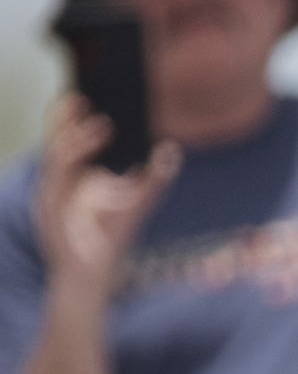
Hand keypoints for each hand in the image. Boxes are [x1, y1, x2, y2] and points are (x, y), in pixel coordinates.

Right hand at [33, 95, 178, 294]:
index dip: (70, 119)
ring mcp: (50, 195)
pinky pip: (60, 172)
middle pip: (57, 142)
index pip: (65, 142)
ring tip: (103, 123)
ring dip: (78, 136)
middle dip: (67, 118)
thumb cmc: (110, 242)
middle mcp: (57, 185)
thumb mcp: (137, 205)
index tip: (84, 96)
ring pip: (59, 154)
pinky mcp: (50, 206)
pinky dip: (76, 154)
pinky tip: (96, 144)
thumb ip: (151, 178)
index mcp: (70, 181)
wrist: (91, 278)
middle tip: (83, 96)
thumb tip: (171, 150)